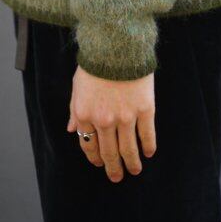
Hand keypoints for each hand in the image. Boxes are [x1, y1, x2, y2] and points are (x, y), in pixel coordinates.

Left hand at [66, 64, 156, 181]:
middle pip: (109, 152)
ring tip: (135, 170)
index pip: (88, 145)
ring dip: (132, 163)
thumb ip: (74, 110)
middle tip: (117, 177)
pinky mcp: (144, 109)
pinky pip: (147, 134)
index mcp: (84, 114)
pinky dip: (148, 146)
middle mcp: (103, 120)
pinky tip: (149, 152)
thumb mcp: (77, 85)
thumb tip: (71, 130)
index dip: (95, 158)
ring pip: (128, 149)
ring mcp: (125, 117)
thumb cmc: (96, 63)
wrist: (117, 44)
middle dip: (113, 168)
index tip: (101, 164)